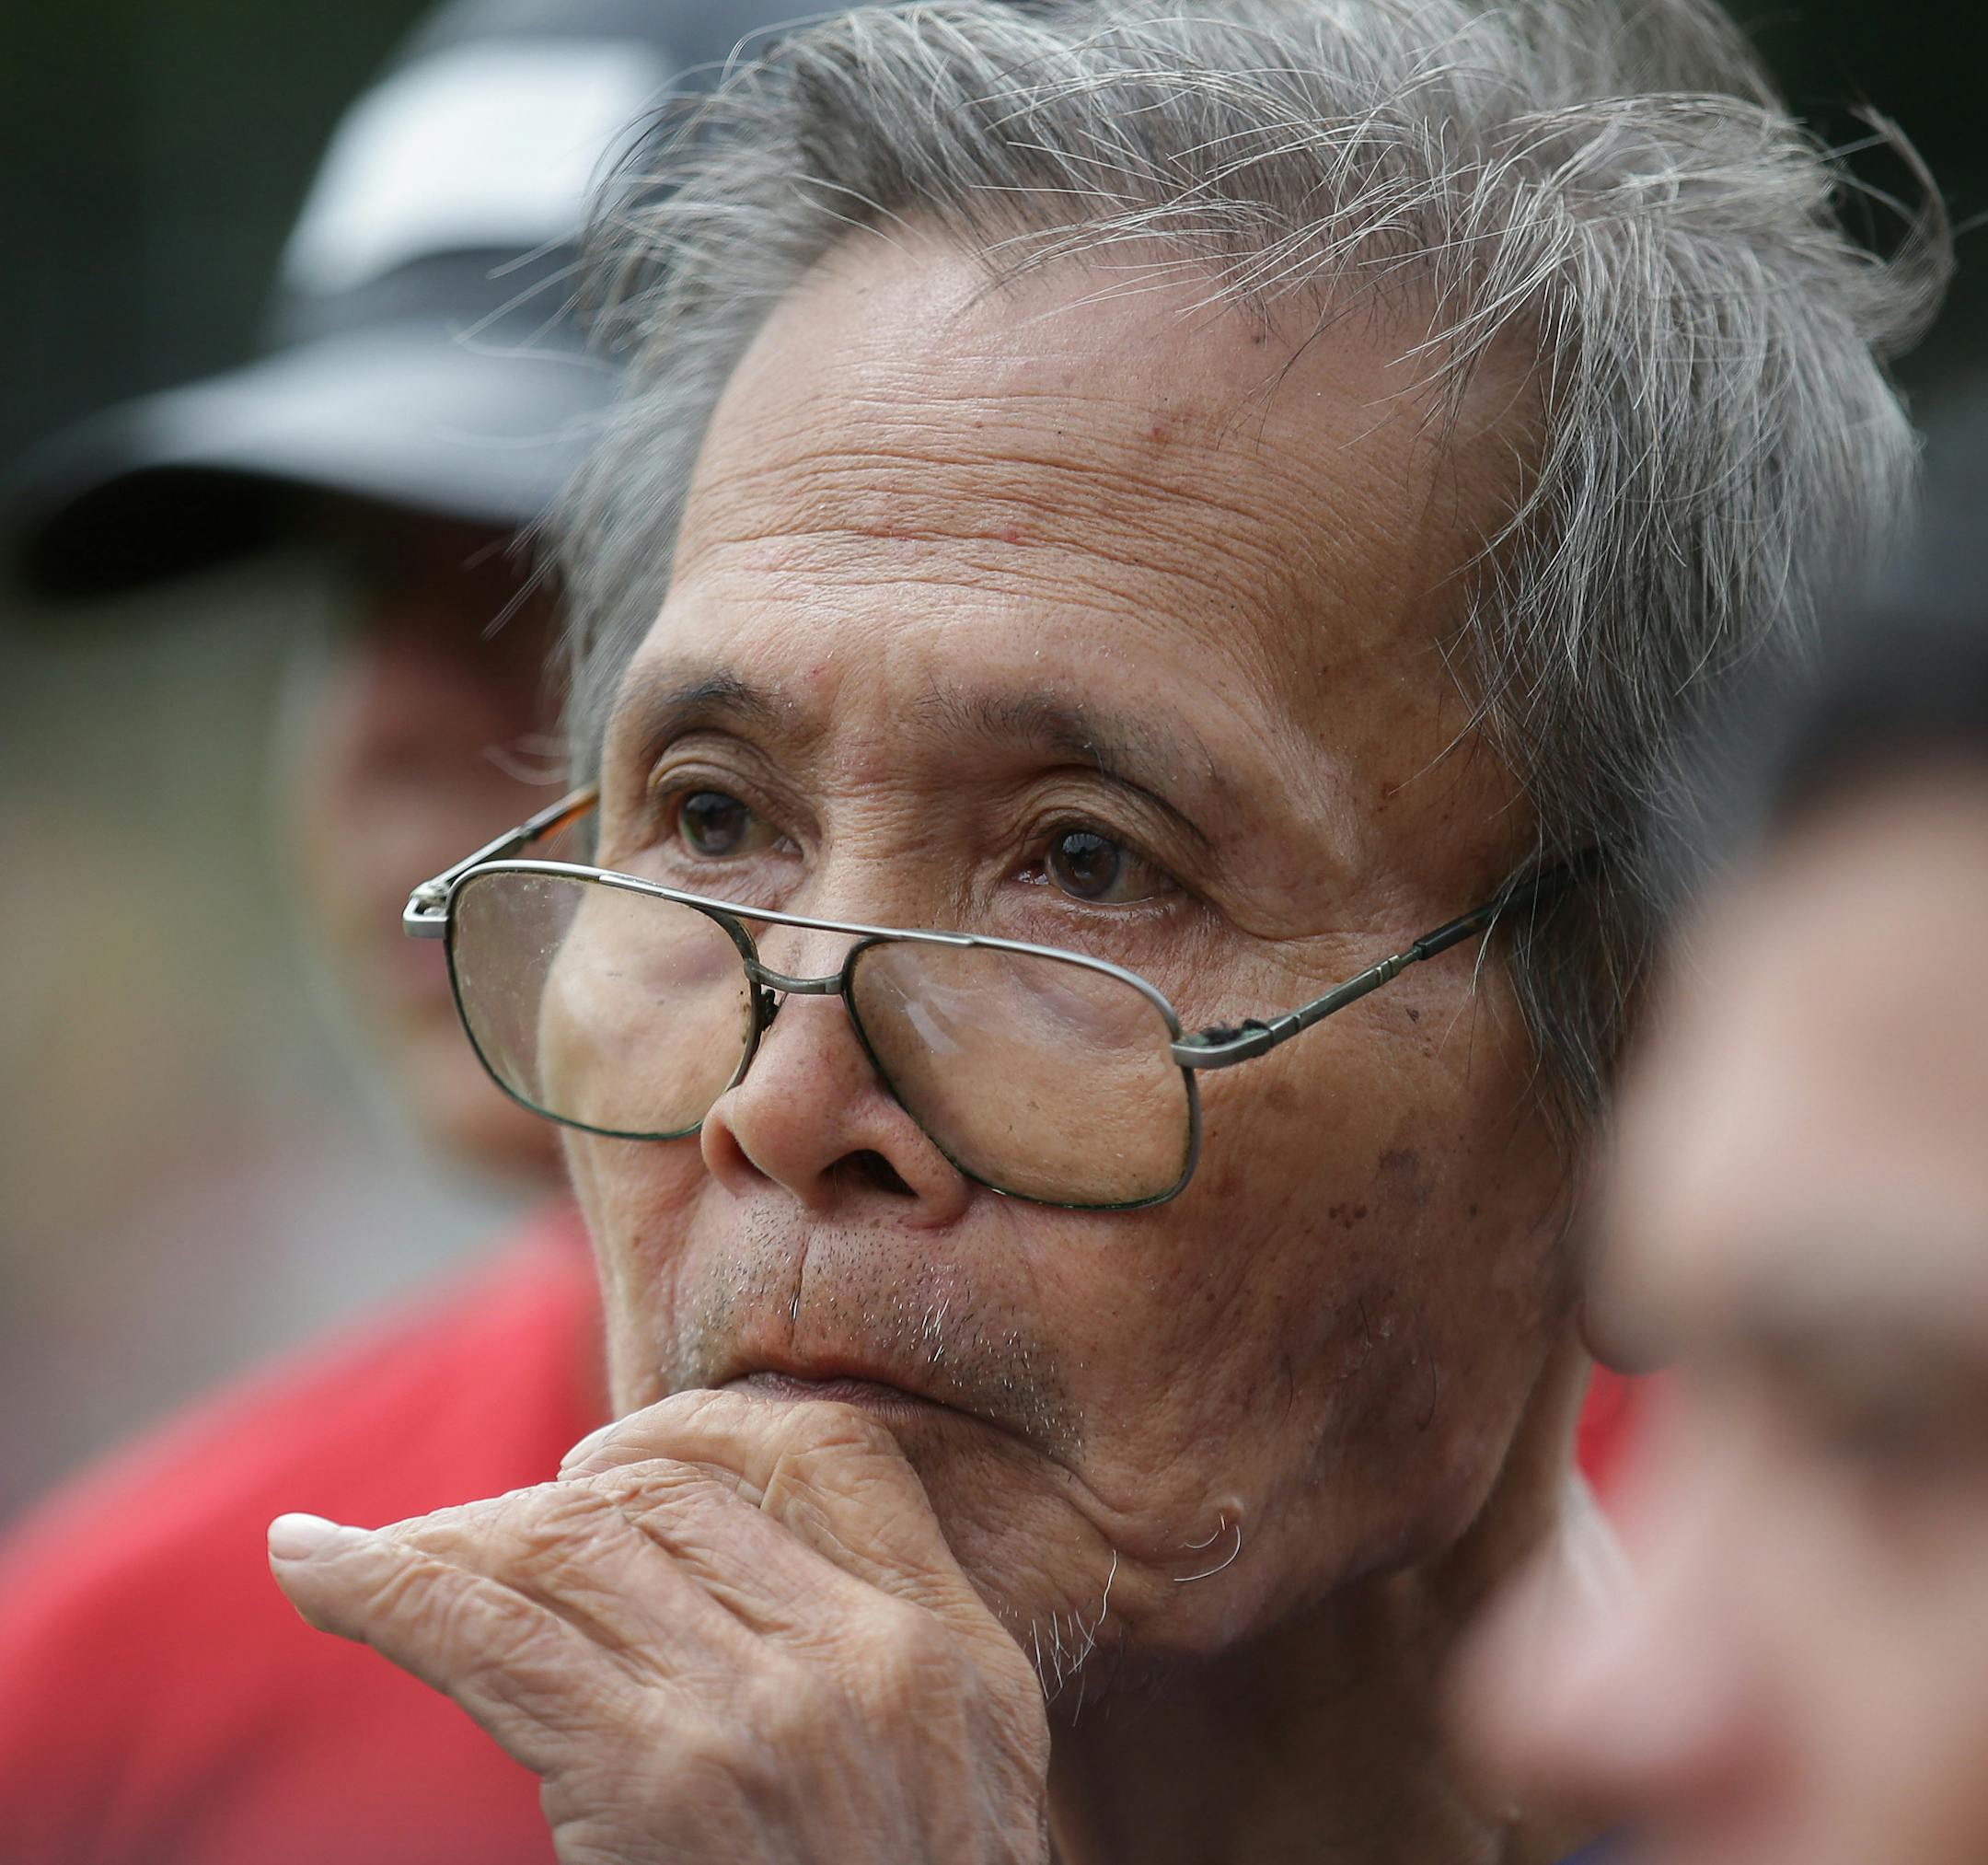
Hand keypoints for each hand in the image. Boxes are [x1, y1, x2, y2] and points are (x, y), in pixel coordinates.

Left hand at [267, 1390, 1051, 1863]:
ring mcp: (760, 1715)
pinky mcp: (654, 1778)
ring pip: (570, 1544)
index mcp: (956, 1651)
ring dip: (454, 1538)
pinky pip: (490, 1632)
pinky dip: (381, 1585)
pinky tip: (310, 1565)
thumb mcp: (953, 1794)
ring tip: (378, 1558)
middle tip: (478, 1535)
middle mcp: (865, 1658)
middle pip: (673, 1495)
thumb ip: (872, 1668)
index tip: (620, 1456)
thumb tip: (705, 1567)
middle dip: (556, 1493)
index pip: (831, 1450)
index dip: (708, 1426)